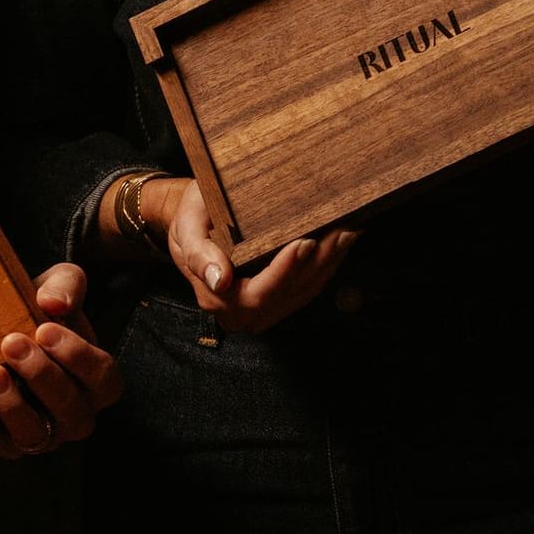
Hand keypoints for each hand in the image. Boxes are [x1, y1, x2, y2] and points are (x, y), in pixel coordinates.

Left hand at [0, 262, 120, 458]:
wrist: (4, 325)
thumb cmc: (40, 308)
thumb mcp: (57, 286)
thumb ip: (65, 286)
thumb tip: (53, 303)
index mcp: (97, 379)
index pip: (103, 377)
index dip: (77, 356)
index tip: (45, 329)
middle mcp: (77, 413)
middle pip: (72, 408)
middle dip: (42, 375)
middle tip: (12, 343)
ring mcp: (45, 433)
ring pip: (37, 435)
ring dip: (13, 406)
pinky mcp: (9, 443)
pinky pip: (0, 450)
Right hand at [158, 177, 356, 333]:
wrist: (195, 223)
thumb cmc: (191, 220)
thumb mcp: (186, 229)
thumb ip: (198, 256)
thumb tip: (220, 281)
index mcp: (216, 299)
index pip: (259, 293)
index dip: (285, 271)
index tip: (305, 243)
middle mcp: (240, 313)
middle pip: (288, 295)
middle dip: (317, 265)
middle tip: (341, 231)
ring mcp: (261, 311)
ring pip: (302, 293)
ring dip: (328, 265)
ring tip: (347, 233)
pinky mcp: (277, 301)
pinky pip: (306, 290)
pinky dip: (326, 268)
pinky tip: (340, 245)